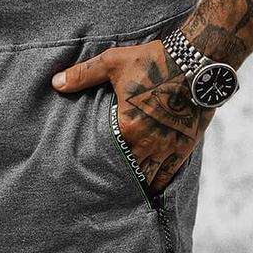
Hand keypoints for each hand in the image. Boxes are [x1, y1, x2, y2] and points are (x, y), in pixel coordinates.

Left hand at [51, 38, 214, 194]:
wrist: (196, 61)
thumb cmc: (153, 60)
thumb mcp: (114, 63)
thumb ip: (84, 75)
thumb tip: (56, 83)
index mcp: (126, 127)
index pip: (108, 155)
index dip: (100, 165)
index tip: (91, 173)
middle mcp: (146, 143)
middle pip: (127, 170)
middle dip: (118, 178)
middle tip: (106, 188)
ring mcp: (166, 147)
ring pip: (147, 177)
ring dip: (137, 184)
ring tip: (126, 192)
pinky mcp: (183, 147)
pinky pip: (168, 175)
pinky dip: (158, 185)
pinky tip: (151, 191)